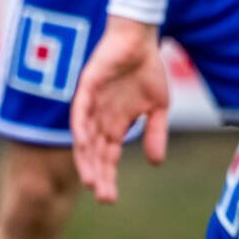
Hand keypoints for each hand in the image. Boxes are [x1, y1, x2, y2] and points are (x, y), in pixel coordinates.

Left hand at [70, 16, 167, 202]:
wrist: (140, 39)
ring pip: (84, 138)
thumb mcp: (158, 107)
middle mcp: (99, 120)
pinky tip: (83, 143)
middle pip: (94, 154)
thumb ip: (155, 133)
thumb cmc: (147, 71)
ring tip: (91, 180)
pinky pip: (80, 111)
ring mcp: (91, 105)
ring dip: (87, 159)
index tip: (110, 199)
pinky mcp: (87, 87)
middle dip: (97, 176)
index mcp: (113, 126)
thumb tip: (156, 162)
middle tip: (102, 197)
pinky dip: (81, 127)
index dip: (107, 177)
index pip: (107, 158)